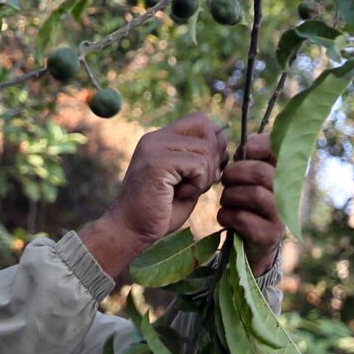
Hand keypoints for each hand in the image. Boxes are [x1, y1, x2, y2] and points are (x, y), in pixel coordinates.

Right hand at [79, 113, 226, 281]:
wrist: (129, 232)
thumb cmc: (160, 211)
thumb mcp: (186, 180)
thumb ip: (202, 159)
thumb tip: (223, 140)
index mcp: (160, 139)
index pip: (200, 121)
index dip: (212, 143)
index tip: (207, 170)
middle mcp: (155, 138)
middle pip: (206, 129)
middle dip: (213, 159)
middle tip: (198, 183)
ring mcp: (154, 148)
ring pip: (205, 149)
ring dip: (206, 176)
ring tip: (187, 191)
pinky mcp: (157, 163)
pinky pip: (199, 164)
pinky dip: (199, 183)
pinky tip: (182, 195)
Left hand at [217, 132, 283, 274]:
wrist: (254, 247)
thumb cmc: (249, 206)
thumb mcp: (250, 181)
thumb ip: (249, 160)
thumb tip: (244, 146)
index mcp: (283, 174)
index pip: (280, 150)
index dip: (263, 144)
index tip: (247, 149)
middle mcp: (287, 193)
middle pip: (261, 173)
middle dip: (235, 173)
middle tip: (225, 180)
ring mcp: (281, 215)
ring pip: (253, 194)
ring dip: (230, 196)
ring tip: (226, 200)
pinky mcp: (269, 235)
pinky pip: (242, 218)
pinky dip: (227, 215)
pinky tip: (225, 217)